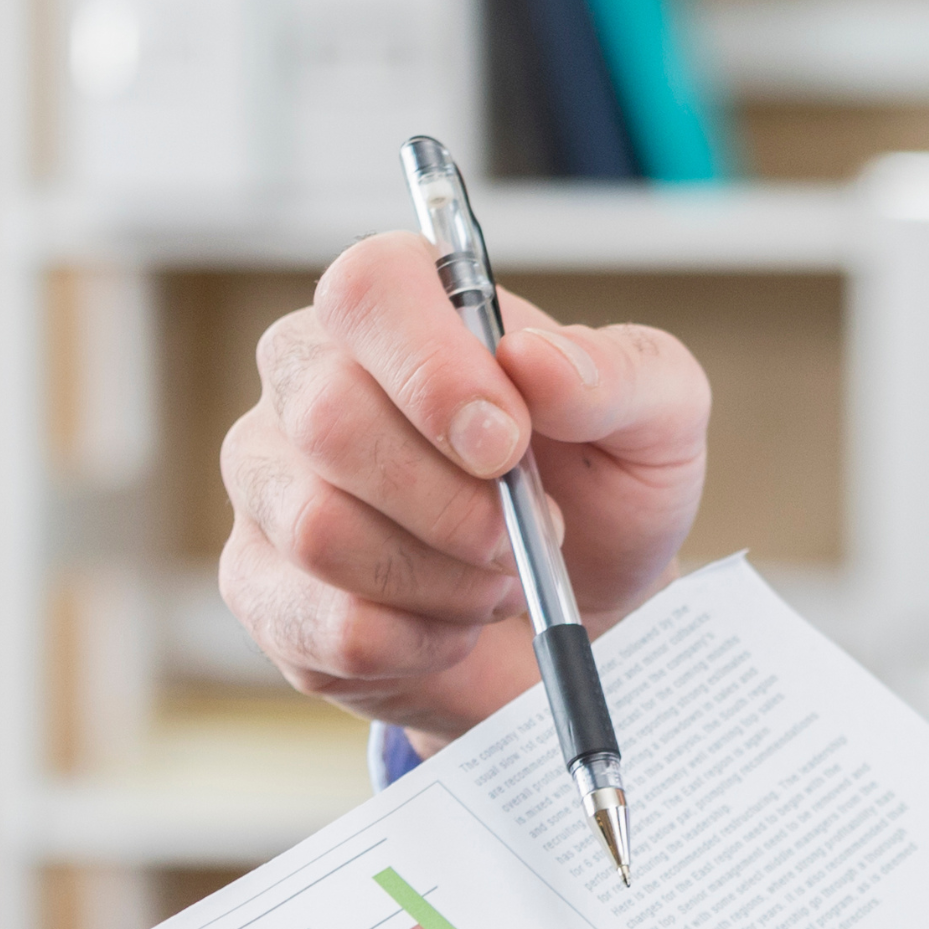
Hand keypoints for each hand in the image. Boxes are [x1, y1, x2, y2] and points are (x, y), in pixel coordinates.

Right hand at [219, 234, 711, 742]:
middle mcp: (309, 382)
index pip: (367, 288)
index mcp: (403, 311)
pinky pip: (329, 626)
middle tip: (523, 531)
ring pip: (322, 530)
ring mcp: (272, 487)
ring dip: (445, 577)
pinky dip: (422, 641)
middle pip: (328, 419)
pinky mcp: (268, 593)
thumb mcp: (660, 424)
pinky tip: (458, 626)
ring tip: (501, 578)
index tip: (506, 441)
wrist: (588, 612)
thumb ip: (621, 375)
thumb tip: (538, 362)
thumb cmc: (606, 493)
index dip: (433, 368)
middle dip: (454, 501)